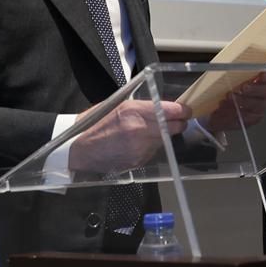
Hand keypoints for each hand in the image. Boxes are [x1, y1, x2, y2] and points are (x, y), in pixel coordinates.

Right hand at [68, 99, 189, 173]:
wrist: (79, 149)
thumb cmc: (96, 123)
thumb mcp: (119, 106)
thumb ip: (143, 107)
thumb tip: (164, 108)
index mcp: (135, 111)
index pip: (172, 111)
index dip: (182, 110)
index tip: (186, 110)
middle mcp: (141, 130)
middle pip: (175, 127)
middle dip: (178, 123)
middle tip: (177, 120)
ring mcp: (141, 148)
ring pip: (165, 140)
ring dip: (163, 136)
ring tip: (148, 132)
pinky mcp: (139, 161)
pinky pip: (153, 151)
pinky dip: (151, 146)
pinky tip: (138, 143)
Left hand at [206, 72, 265, 132]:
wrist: (214, 110)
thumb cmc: (222, 90)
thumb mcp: (224, 77)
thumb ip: (232, 71)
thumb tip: (230, 65)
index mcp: (259, 78)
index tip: (261, 74)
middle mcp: (263, 92)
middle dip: (254, 89)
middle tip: (241, 88)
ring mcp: (260, 106)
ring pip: (258, 104)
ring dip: (243, 100)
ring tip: (228, 97)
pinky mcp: (253, 118)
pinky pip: (250, 117)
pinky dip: (238, 112)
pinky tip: (227, 108)